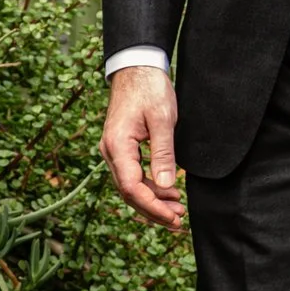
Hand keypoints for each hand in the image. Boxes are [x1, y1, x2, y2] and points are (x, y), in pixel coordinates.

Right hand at [102, 66, 185, 229]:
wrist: (136, 68)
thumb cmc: (150, 89)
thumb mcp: (163, 119)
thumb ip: (163, 152)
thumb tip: (166, 184)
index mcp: (117, 145)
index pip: (131, 187)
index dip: (152, 206)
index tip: (173, 218)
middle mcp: (111, 152)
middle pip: (129, 192)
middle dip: (153, 210)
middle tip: (178, 222)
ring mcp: (114, 151)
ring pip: (130, 186)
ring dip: (153, 201)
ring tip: (177, 210)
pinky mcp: (122, 148)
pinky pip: (133, 175)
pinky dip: (150, 187)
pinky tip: (168, 192)